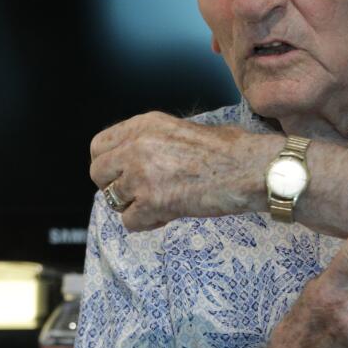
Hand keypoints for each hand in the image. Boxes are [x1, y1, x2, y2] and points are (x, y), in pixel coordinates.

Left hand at [89, 111, 257, 230]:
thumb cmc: (229, 150)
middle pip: (98, 173)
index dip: (107, 164)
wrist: (250, 169)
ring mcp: (142, 174)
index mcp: (145, 124)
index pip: (99, 145)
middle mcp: (137, 146)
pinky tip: (169, 214)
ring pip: (112, 200)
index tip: (120, 173)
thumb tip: (133, 158)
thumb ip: (152, 141)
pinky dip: (147, 223)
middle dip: (115, 187)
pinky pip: (130, 222)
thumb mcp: (182, 130)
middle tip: (140, 192)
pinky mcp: (153, 202)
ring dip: (134, 206)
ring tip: (161, 203)